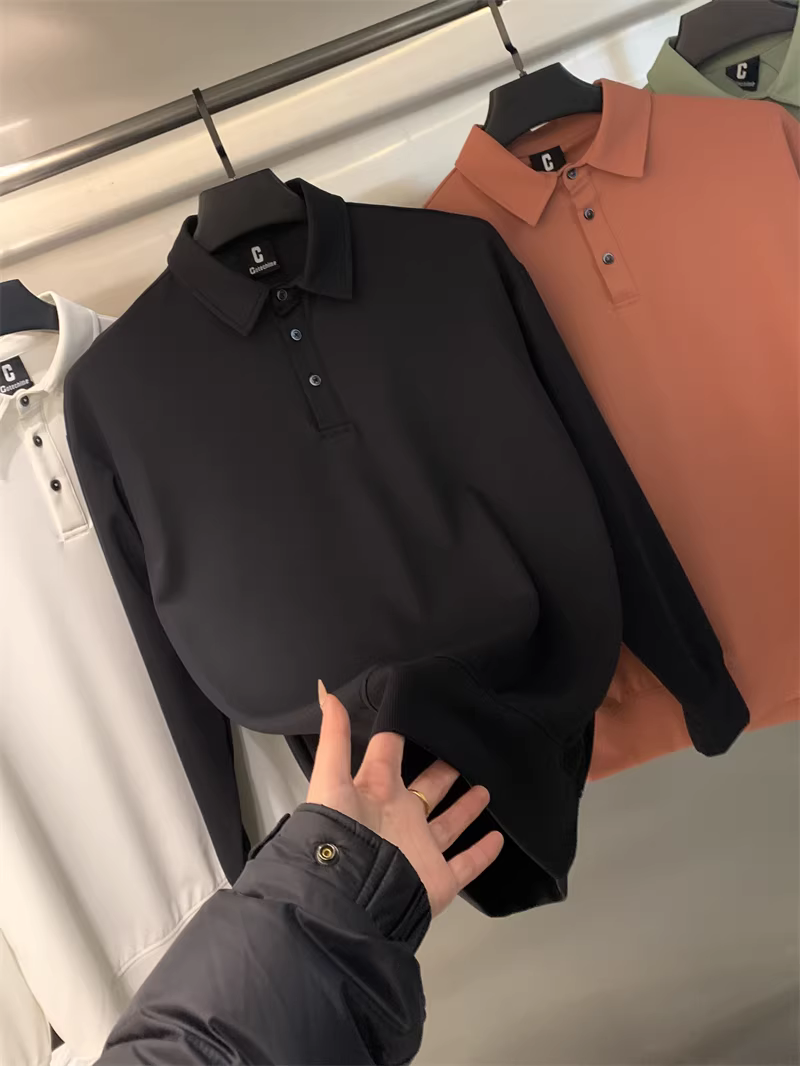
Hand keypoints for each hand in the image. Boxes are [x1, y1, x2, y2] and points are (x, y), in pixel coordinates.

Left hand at [307, 680, 503, 915]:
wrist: (347, 900)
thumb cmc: (338, 836)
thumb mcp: (331, 780)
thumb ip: (334, 739)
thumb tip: (327, 694)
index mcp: (373, 793)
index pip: (388, 756)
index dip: (400, 735)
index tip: (421, 714)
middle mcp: (398, 818)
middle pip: (425, 788)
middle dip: (442, 771)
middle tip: (461, 750)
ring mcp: (419, 849)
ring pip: (448, 824)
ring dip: (465, 808)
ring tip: (484, 788)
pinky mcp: (436, 879)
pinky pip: (465, 865)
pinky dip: (482, 853)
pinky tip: (498, 838)